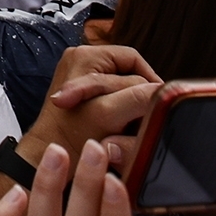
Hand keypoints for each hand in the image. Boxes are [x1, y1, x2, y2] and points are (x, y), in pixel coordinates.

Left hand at [23, 44, 161, 165]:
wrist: (50, 160)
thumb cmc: (71, 138)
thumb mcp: (109, 113)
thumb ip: (138, 96)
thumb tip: (166, 89)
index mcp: (86, 55)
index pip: (135, 59)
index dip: (150, 83)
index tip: (156, 107)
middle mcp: (81, 60)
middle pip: (130, 75)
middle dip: (138, 100)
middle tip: (138, 122)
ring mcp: (80, 77)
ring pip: (124, 90)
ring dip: (130, 109)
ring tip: (125, 127)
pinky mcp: (83, 95)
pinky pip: (114, 100)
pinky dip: (121, 115)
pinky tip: (115, 130)